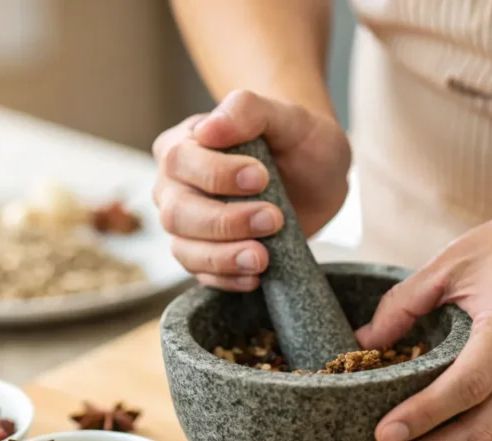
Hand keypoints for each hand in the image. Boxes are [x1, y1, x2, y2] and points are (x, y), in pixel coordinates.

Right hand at [152, 89, 350, 290]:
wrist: (316, 176)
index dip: (216, 174)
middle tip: (272, 219)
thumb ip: (248, 111)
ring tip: (263, 257)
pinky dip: (228, 279)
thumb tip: (209, 128)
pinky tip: (256, 275)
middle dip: (224, 222)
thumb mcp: (287, 117)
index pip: (181, 161)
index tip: (260, 177)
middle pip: (177, 213)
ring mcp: (186, 226)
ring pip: (185, 250)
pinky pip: (202, 276)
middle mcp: (174, 187)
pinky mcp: (203, 256)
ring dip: (223, 257)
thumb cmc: (297, 141)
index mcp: (183, 144)